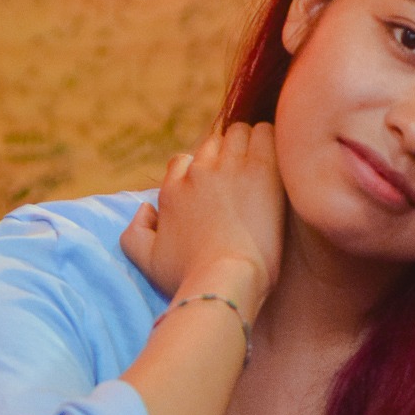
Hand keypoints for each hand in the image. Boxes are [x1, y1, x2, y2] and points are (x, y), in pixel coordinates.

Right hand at [120, 121, 285, 315]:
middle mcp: (197, 173)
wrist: (225, 281)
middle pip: (213, 143)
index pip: (183, 162)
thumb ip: (134, 232)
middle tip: (245, 178)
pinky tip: (280, 160)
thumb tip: (147, 207)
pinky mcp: (260, 169)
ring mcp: (229, 167)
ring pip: (240, 133)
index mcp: (173, 190)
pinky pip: (265, 134)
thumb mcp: (147, 261)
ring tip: (264, 167)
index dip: (199, 171)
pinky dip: (271, 140)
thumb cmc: (188, 278)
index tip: (214, 187)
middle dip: (227, 155)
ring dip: (250, 144)